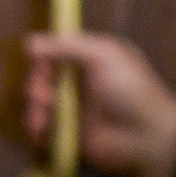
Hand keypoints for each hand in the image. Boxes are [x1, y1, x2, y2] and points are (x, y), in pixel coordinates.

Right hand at [24, 32, 175, 176]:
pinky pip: (42, 128)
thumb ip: (67, 46)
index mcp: (90, 59)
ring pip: (38, 103)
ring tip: (41, 119)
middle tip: (42, 95)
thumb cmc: (129, 89)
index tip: (41, 66)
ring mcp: (74, 108)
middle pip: (42, 78)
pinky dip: (36, 130)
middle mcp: (80, 82)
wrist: (146, 134)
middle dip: (36, 85)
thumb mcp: (103, 55)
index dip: (43, 59)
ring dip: (34, 109)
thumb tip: (29, 42)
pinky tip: (39, 132)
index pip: (55, 53)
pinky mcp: (69, 132)